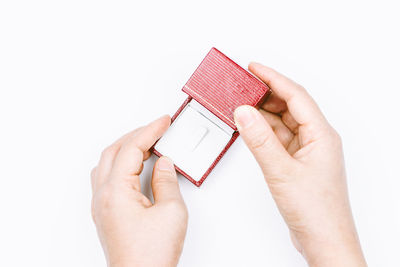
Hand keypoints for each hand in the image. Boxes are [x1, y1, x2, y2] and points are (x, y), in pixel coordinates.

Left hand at [91, 116, 187, 266]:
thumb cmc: (151, 256)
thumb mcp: (171, 212)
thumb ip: (167, 181)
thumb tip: (164, 163)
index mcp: (116, 192)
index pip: (132, 148)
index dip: (150, 130)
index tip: (164, 121)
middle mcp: (103, 196)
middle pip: (114, 151)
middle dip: (137, 135)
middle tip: (157, 128)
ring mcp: (101, 205)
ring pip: (107, 163)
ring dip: (126, 148)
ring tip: (148, 144)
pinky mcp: (105, 213)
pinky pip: (107, 177)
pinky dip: (121, 164)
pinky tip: (135, 166)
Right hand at [234, 63, 366, 266]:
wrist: (324, 241)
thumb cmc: (314, 210)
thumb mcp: (281, 171)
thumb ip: (260, 140)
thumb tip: (243, 111)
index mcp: (321, 134)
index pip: (296, 95)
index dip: (273, 78)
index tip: (253, 68)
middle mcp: (316, 139)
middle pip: (290, 105)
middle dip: (266, 93)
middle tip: (242, 85)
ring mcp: (306, 151)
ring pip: (283, 123)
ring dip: (263, 114)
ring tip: (240, 105)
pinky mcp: (297, 163)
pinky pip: (279, 139)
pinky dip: (263, 132)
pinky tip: (250, 129)